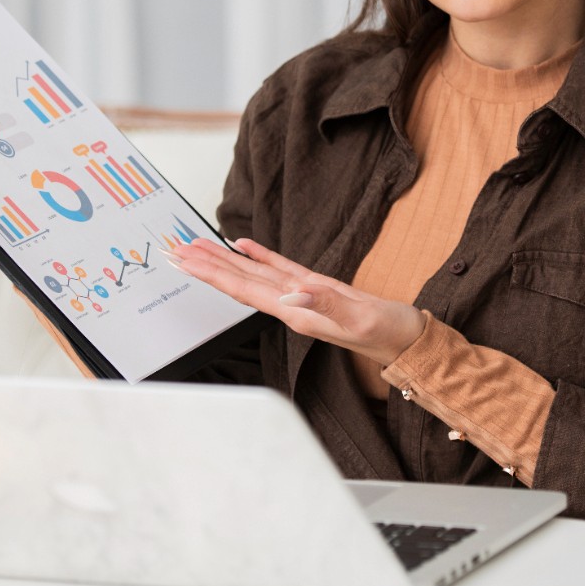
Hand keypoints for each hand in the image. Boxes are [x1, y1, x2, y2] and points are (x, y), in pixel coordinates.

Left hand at [168, 238, 425, 366]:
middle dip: (206, 267)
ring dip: (225, 261)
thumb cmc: (389, 332)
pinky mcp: (318, 288)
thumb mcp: (361, 319)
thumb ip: (327, 306)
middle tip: (175, 250)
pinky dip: (259, 255)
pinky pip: (280, 269)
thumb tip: (291, 296)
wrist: (409, 340)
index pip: (245, 290)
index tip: (186, 261)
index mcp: (298, 314)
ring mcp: (304, 297)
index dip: (213, 274)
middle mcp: (293, 306)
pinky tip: (243, 245)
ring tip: (197, 246)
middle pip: (240, 283)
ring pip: (255, 274)